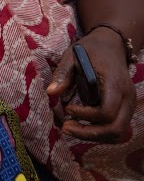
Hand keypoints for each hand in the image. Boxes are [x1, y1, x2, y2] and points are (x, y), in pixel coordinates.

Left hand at [47, 27, 134, 142]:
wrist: (112, 44)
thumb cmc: (91, 50)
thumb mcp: (73, 56)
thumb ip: (63, 74)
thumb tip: (51, 92)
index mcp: (115, 84)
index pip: (107, 111)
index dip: (86, 115)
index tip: (67, 108)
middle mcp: (127, 97)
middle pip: (116, 128)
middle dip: (90, 133)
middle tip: (66, 128)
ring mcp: (129, 104)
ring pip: (118, 132)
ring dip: (95, 135)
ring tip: (71, 128)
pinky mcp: (126, 108)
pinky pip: (118, 127)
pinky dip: (101, 132)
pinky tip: (83, 126)